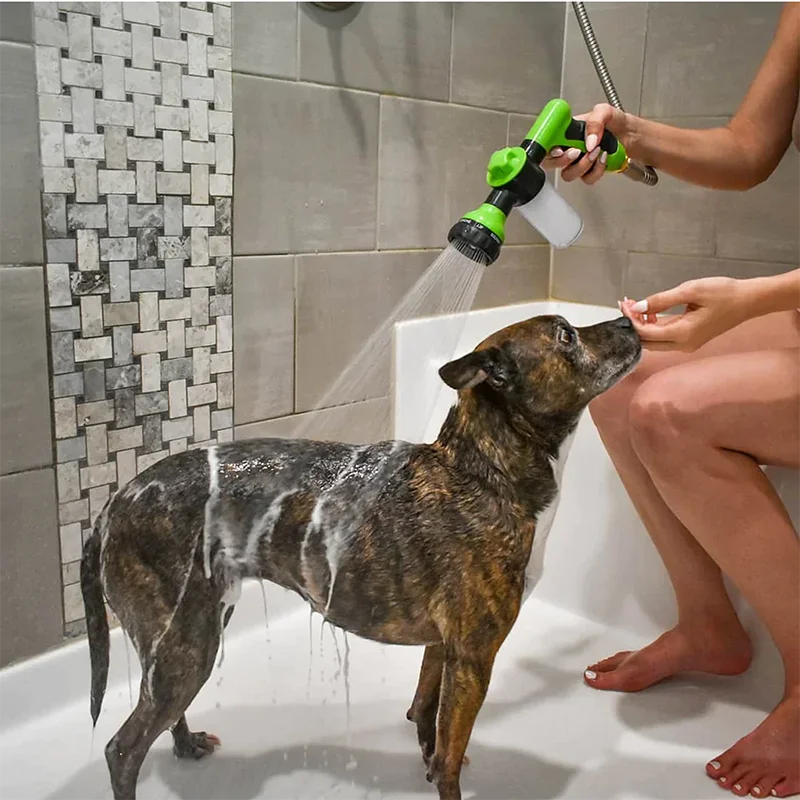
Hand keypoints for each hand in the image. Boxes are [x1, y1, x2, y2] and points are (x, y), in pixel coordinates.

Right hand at [542, 103, 631, 185]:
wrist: (631, 136)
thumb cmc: (616, 122)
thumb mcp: (605, 111)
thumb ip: (595, 121)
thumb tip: (588, 142)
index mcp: (566, 132)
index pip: (545, 143)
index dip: (546, 150)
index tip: (558, 149)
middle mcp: (568, 148)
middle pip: (550, 163)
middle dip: (562, 161)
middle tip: (577, 152)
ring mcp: (577, 162)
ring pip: (568, 174)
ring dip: (583, 165)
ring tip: (597, 152)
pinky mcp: (588, 172)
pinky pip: (586, 179)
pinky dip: (596, 170)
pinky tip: (603, 158)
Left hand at [620, 277, 753, 351]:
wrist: (749, 300)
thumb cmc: (723, 292)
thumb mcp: (690, 291)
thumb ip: (662, 300)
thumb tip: (637, 306)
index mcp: (682, 334)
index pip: (645, 333)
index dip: (630, 319)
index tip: (623, 303)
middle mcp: (682, 345)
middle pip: (646, 341)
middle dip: (633, 323)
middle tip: (625, 303)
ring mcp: (686, 345)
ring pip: (654, 340)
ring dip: (642, 324)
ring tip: (634, 304)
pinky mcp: (689, 341)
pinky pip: (665, 337)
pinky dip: (654, 325)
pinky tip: (650, 311)